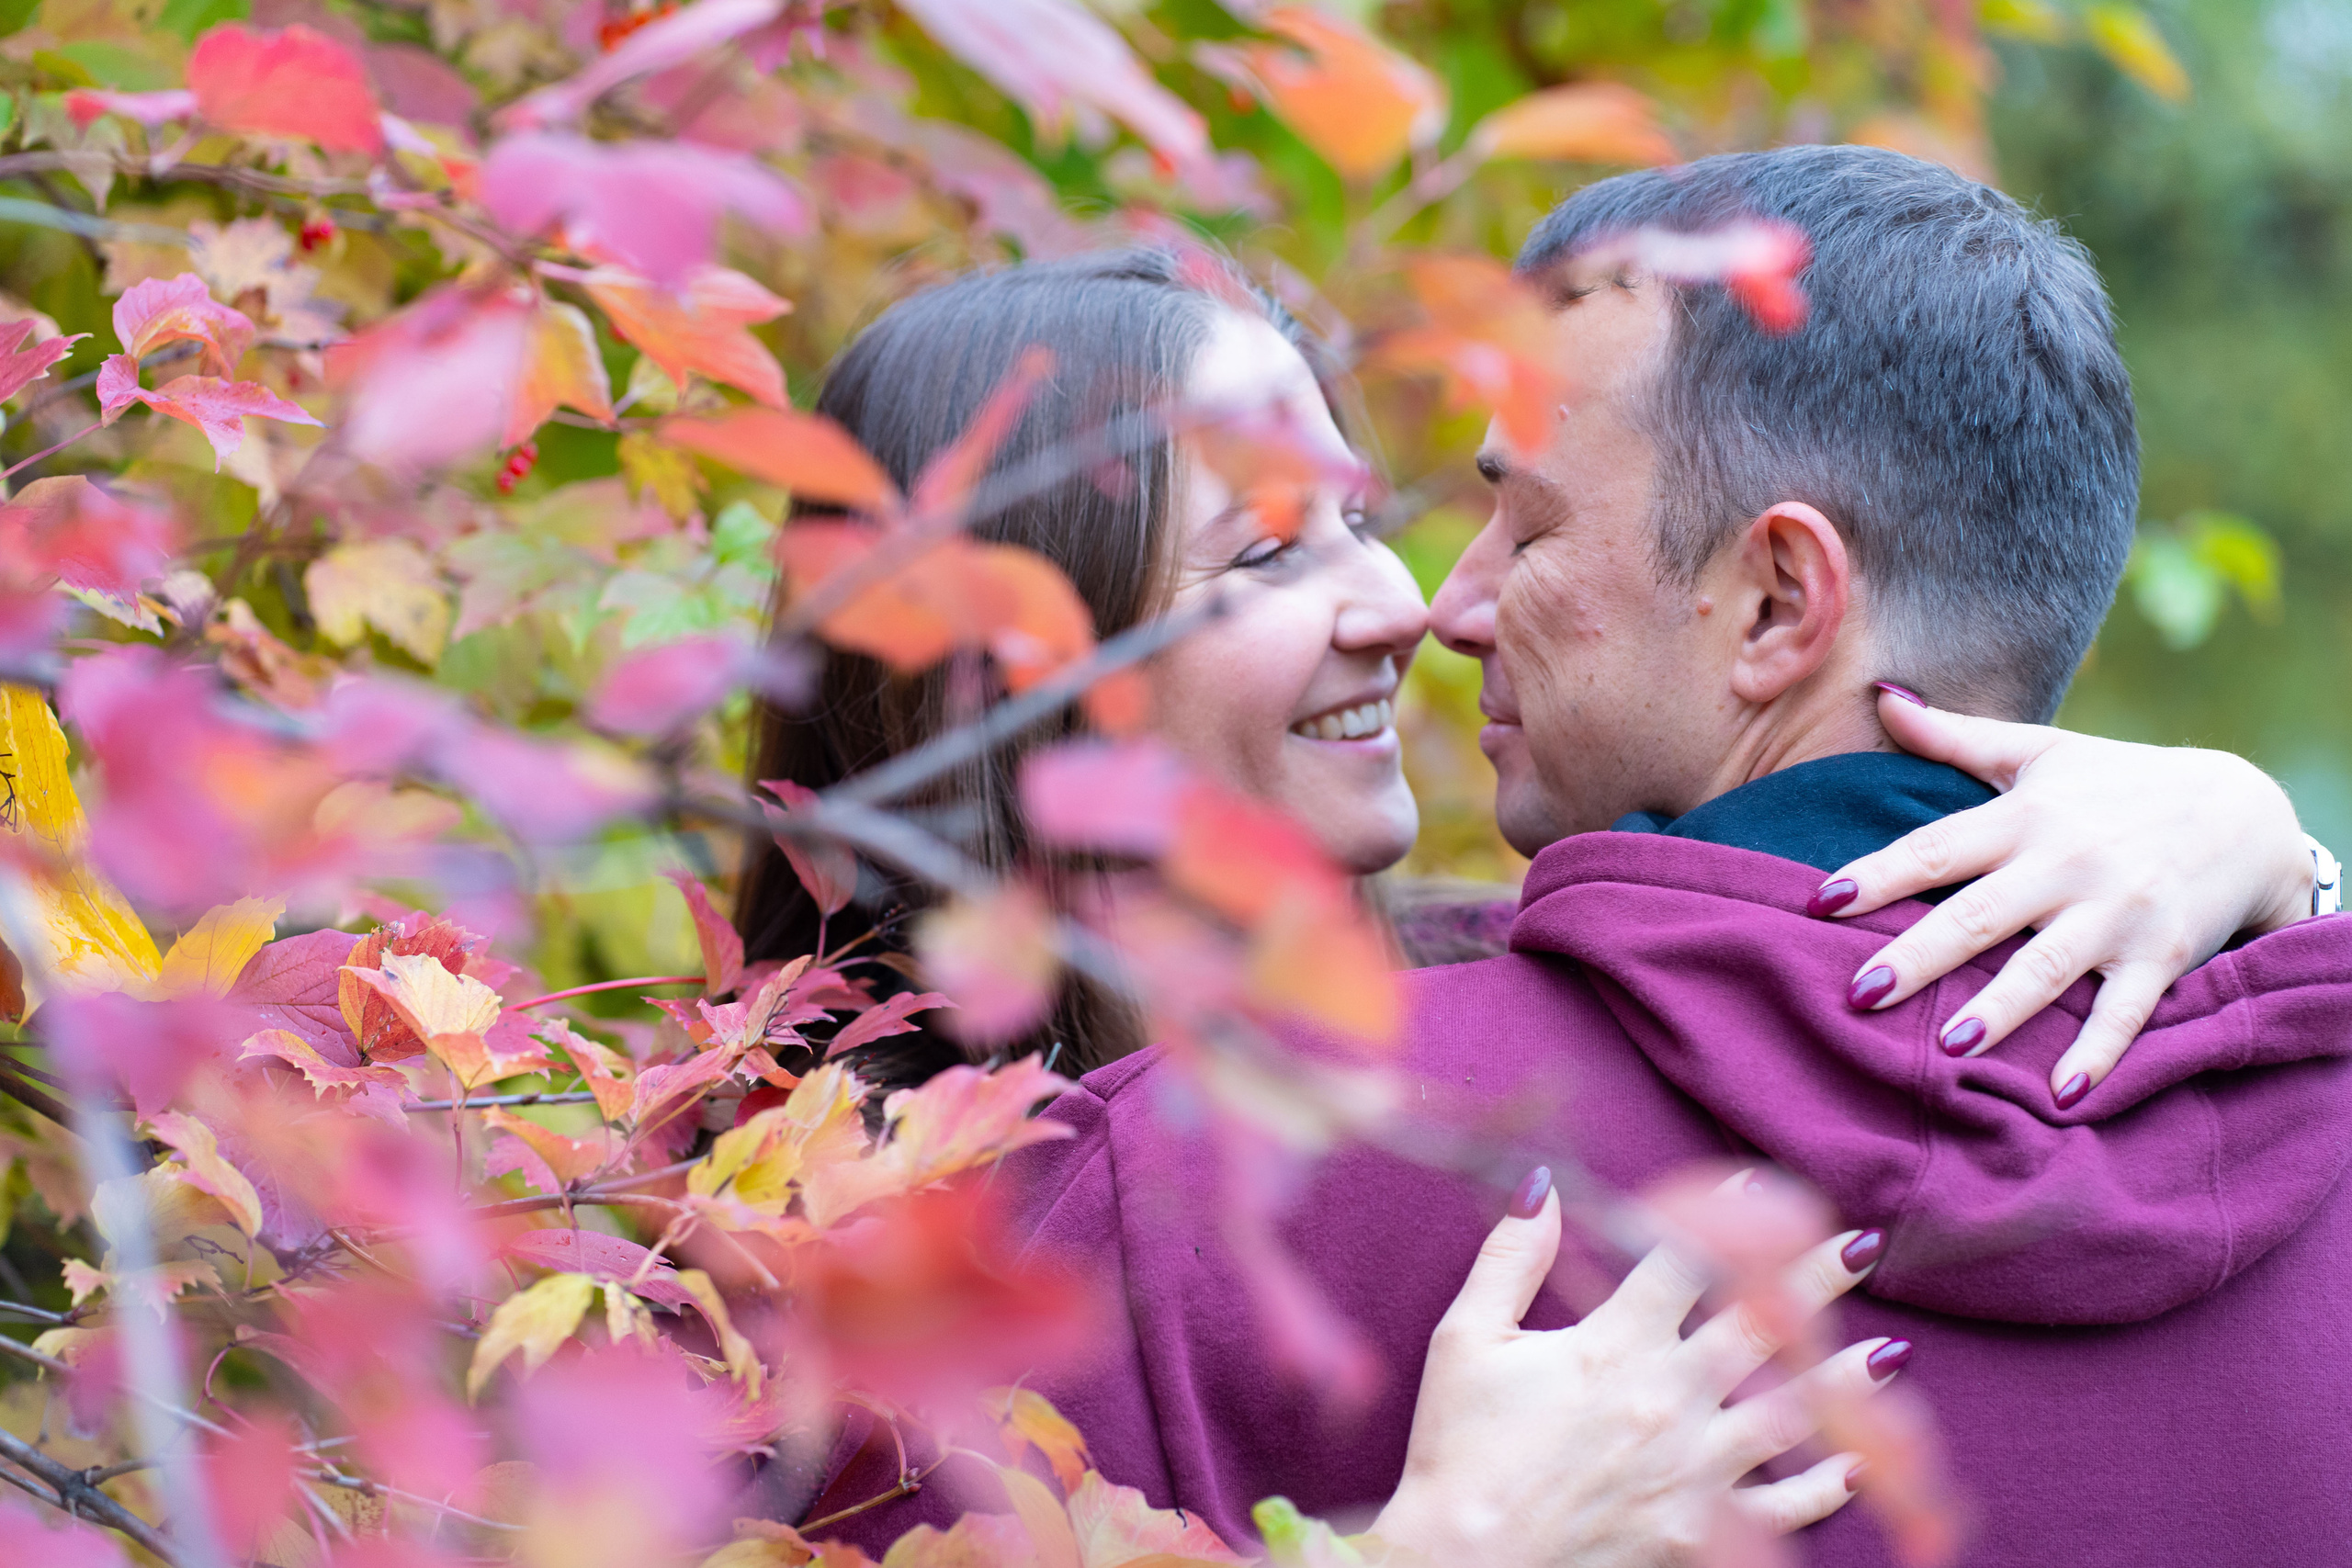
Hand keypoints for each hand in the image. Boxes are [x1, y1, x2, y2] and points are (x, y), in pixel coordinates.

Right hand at [1369, 1170, 1899, 1567]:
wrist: (1465, 1562)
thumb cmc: (1461, 1448)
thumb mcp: (1467, 1338)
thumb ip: (1511, 1258)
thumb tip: (1544, 1186)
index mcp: (1613, 1343)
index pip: (1681, 1259)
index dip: (1721, 1215)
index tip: (1759, 1184)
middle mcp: (1668, 1396)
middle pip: (1757, 1323)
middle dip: (1813, 1281)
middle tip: (1860, 1246)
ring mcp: (1693, 1467)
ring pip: (1789, 1412)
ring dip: (1844, 1380)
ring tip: (1894, 1353)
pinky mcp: (1699, 1528)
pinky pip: (1779, 1509)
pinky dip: (1821, 1490)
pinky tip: (1853, 1469)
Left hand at [1818, 687, 2312, 1103]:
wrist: (2246, 813)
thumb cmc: (2123, 784)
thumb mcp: (2042, 751)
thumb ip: (1956, 738)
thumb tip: (1881, 698)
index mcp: (2026, 817)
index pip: (1937, 848)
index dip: (1878, 874)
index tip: (1820, 901)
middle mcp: (2066, 865)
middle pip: (1978, 916)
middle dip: (1919, 956)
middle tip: (1860, 994)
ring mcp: (2116, 914)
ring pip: (2046, 967)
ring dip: (2000, 1009)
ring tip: (1950, 1047)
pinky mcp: (2162, 956)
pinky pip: (2126, 1011)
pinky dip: (2099, 1053)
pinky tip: (2063, 1094)